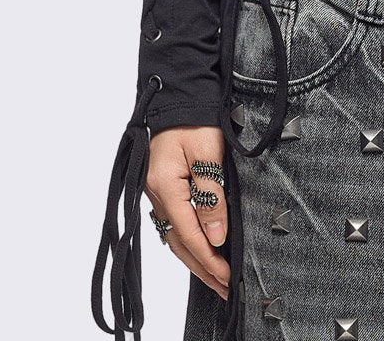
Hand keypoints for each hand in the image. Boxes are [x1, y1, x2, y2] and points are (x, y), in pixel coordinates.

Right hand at [145, 126, 231, 300]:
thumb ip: (211, 194)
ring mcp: (156, 192)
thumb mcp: (207, 151)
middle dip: (202, 268)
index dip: (209, 259)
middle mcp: (156, 194)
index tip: (227, 277)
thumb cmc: (194, 118)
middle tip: (224, 289)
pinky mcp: (162, 187)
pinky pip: (173, 222)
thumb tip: (216, 235)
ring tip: (214, 278)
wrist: (178, 94)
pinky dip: (186, 241)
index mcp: (165, 186)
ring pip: (174, 235)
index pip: (189, 234)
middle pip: (179, 242)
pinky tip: (199, 249)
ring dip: (195, 258)